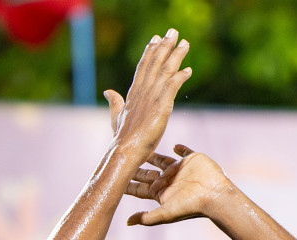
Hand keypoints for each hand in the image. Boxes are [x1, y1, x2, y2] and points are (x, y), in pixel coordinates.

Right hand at [104, 29, 192, 161]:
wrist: (124, 150)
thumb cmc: (121, 138)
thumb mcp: (116, 116)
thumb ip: (115, 102)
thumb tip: (108, 91)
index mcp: (133, 93)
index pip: (143, 67)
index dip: (150, 52)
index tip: (155, 39)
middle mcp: (142, 91)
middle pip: (155, 63)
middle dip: (164, 46)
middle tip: (173, 31)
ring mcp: (151, 97)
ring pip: (165, 70)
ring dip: (176, 55)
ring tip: (184, 43)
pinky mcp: (161, 106)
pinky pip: (172, 87)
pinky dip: (180, 77)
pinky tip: (188, 70)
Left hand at [125, 146, 235, 226]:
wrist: (214, 195)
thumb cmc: (190, 207)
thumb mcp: (165, 213)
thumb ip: (146, 218)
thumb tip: (127, 222)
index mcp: (161, 192)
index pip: (140, 189)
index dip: (128, 185)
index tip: (114, 179)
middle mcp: (169, 180)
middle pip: (147, 173)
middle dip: (135, 168)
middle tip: (121, 158)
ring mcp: (180, 169)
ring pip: (162, 160)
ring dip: (152, 155)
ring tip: (142, 148)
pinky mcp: (192, 159)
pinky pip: (185, 152)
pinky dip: (180, 149)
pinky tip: (175, 146)